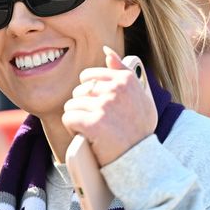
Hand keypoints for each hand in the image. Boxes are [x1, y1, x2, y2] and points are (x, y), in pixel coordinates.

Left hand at [62, 47, 156, 166]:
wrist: (141, 159)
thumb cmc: (138, 128)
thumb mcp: (139, 96)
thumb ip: (123, 71)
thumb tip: (105, 51)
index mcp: (126, 79)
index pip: (89, 76)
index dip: (88, 94)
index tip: (98, 107)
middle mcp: (116, 89)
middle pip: (78, 91)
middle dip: (82, 107)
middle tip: (96, 122)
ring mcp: (104, 106)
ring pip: (71, 105)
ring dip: (77, 119)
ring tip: (92, 131)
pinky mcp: (93, 123)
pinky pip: (68, 118)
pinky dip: (72, 129)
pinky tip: (85, 136)